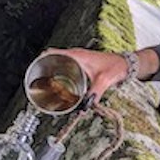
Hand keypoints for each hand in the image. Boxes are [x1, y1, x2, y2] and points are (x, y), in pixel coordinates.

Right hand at [45, 47, 159, 100]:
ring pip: (59, 62)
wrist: (125, 64)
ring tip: (44, 83)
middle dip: (44, 67)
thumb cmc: (115, 67)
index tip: (33, 68)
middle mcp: (76, 55)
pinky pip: (66, 66)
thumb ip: (94, 94)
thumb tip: (85, 106)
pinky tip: (59, 84)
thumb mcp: (104, 80)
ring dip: (51, 70)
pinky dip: (60, 72)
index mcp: (77, 55)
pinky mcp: (82, 65)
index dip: (41, 59)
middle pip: (53, 58)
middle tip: (37, 80)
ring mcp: (78, 59)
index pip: (53, 53)